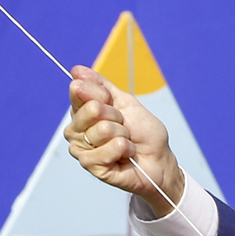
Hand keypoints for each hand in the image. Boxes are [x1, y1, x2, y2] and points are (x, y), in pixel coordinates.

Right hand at [65, 64, 182, 215]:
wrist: (158, 159)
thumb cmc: (143, 133)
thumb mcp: (125, 102)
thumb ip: (100, 86)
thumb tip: (76, 70)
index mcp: (82, 111)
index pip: (80, 90)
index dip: (104, 95)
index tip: (115, 104)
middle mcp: (77, 129)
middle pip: (92, 108)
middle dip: (116, 117)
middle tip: (124, 127)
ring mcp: (81, 148)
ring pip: (101, 130)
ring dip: (122, 135)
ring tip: (126, 142)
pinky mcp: (89, 165)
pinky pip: (103, 151)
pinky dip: (122, 150)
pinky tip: (124, 155)